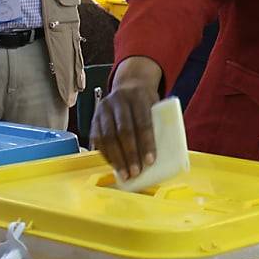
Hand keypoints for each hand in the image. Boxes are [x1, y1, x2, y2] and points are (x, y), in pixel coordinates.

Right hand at [90, 56, 162, 181]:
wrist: (129, 85)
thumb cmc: (146, 102)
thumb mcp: (155, 105)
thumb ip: (157, 124)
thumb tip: (164, 155)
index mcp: (138, 96)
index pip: (142, 122)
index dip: (146, 143)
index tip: (150, 161)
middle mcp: (119, 100)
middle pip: (123, 130)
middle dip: (130, 154)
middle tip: (136, 172)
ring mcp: (104, 108)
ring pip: (107, 136)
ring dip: (116, 158)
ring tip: (125, 174)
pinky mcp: (94, 118)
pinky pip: (97, 139)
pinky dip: (106, 154)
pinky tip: (114, 166)